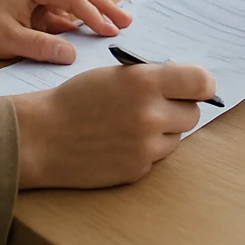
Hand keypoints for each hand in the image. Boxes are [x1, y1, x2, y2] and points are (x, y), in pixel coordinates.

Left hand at [0, 0, 130, 61]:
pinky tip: (97, 30)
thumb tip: (71, 55)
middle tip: (126, 23)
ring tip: (118, 25)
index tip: (108, 31)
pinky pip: (66, 9)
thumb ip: (40, 46)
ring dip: (95, 12)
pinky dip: (81, 19)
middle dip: (104, 7)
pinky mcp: (41, 1)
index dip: (92, 13)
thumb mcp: (6, 40)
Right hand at [10, 62, 217, 188]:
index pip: (201, 82)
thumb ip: (152, 78)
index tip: (198, 88)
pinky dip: (146, 150)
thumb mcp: (115, 74)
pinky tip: (120, 143)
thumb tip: (188, 86)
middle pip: (193, 113)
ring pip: (177, 137)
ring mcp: (145, 146)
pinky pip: (158, 157)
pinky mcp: (138, 170)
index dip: (202, 85)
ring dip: (163, 131)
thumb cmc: (76, 100)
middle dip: (178, 109)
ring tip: (131, 125)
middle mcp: (150, 114)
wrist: (42, 136)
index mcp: (145, 82)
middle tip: (156, 106)